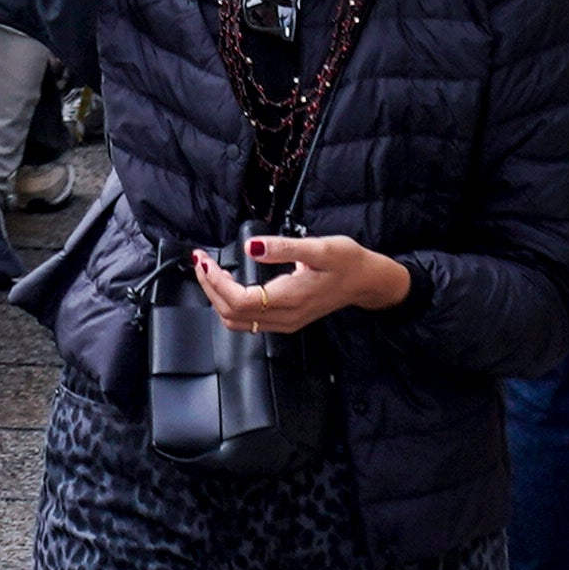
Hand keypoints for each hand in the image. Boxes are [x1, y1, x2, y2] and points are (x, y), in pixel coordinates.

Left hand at [191, 230, 411, 335]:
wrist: (367, 281)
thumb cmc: (347, 262)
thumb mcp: (319, 248)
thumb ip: (283, 248)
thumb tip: (251, 247)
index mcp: (290, 299)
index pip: (239, 301)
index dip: (216, 283)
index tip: (205, 260)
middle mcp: (285, 317)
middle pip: (233, 314)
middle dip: (210, 288)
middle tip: (200, 261)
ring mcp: (286, 322)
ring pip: (238, 321)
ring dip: (218, 297)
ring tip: (210, 271)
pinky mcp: (287, 320)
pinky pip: (249, 321)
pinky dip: (231, 303)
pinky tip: (230, 283)